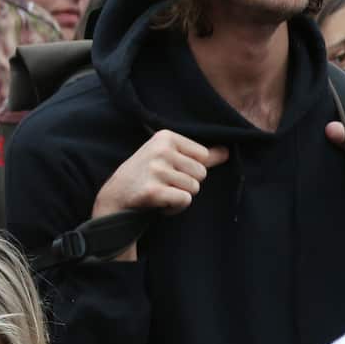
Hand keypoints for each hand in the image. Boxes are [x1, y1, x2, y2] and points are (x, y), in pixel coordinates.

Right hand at [93, 130, 227, 218]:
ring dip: (179, 196)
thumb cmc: (147, 174)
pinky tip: (159, 203)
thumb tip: (228, 151)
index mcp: (165, 136)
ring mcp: (156, 170)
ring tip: (160, 192)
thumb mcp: (168, 157)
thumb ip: (198, 155)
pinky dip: (175, 207)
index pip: (203, 156)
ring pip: (194, 188)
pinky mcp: (153, 191)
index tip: (169, 169)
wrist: (117, 195)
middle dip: (187, 183)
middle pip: (201, 173)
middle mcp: (160, 150)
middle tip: (164, 183)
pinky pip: (185, 201)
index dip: (190, 168)